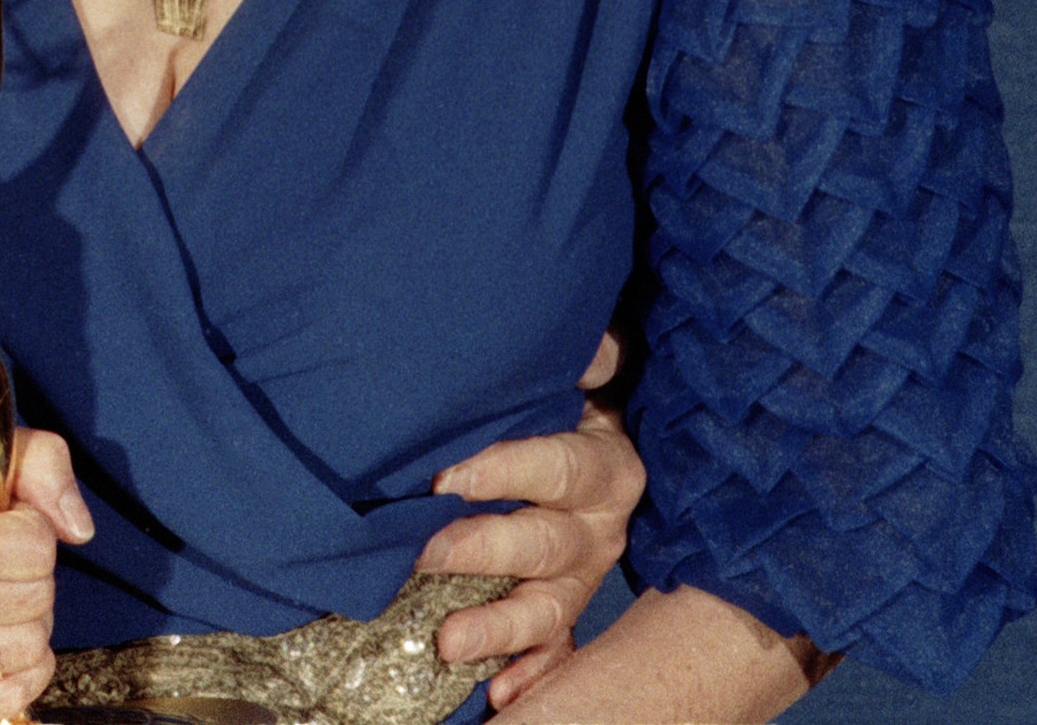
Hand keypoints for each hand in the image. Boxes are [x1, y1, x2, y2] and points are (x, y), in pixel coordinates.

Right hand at [0, 429, 91, 720]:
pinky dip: (13, 670)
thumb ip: (33, 461)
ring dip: (20, 618)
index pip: (33, 547)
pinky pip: (1, 699)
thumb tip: (78, 528)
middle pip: (34, 601)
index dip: (31, 523)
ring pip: (24, 650)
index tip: (1, 514)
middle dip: (30, 571)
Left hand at [418, 333, 644, 709]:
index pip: (557, 466)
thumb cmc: (577, 404)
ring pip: (546, 608)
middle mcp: (597, 529)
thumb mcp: (593, 375)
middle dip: (481, 550)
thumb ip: (596, 358)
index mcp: (605, 468)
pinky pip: (553, 652)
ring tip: (449, 642)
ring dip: (499, 628)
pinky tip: (499, 696)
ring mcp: (581, 578)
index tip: (447, 475)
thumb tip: (587, 346)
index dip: (504, 469)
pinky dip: (530, 675)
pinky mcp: (566, 611)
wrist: (613, 447)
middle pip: (543, 544)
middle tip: (423, 553)